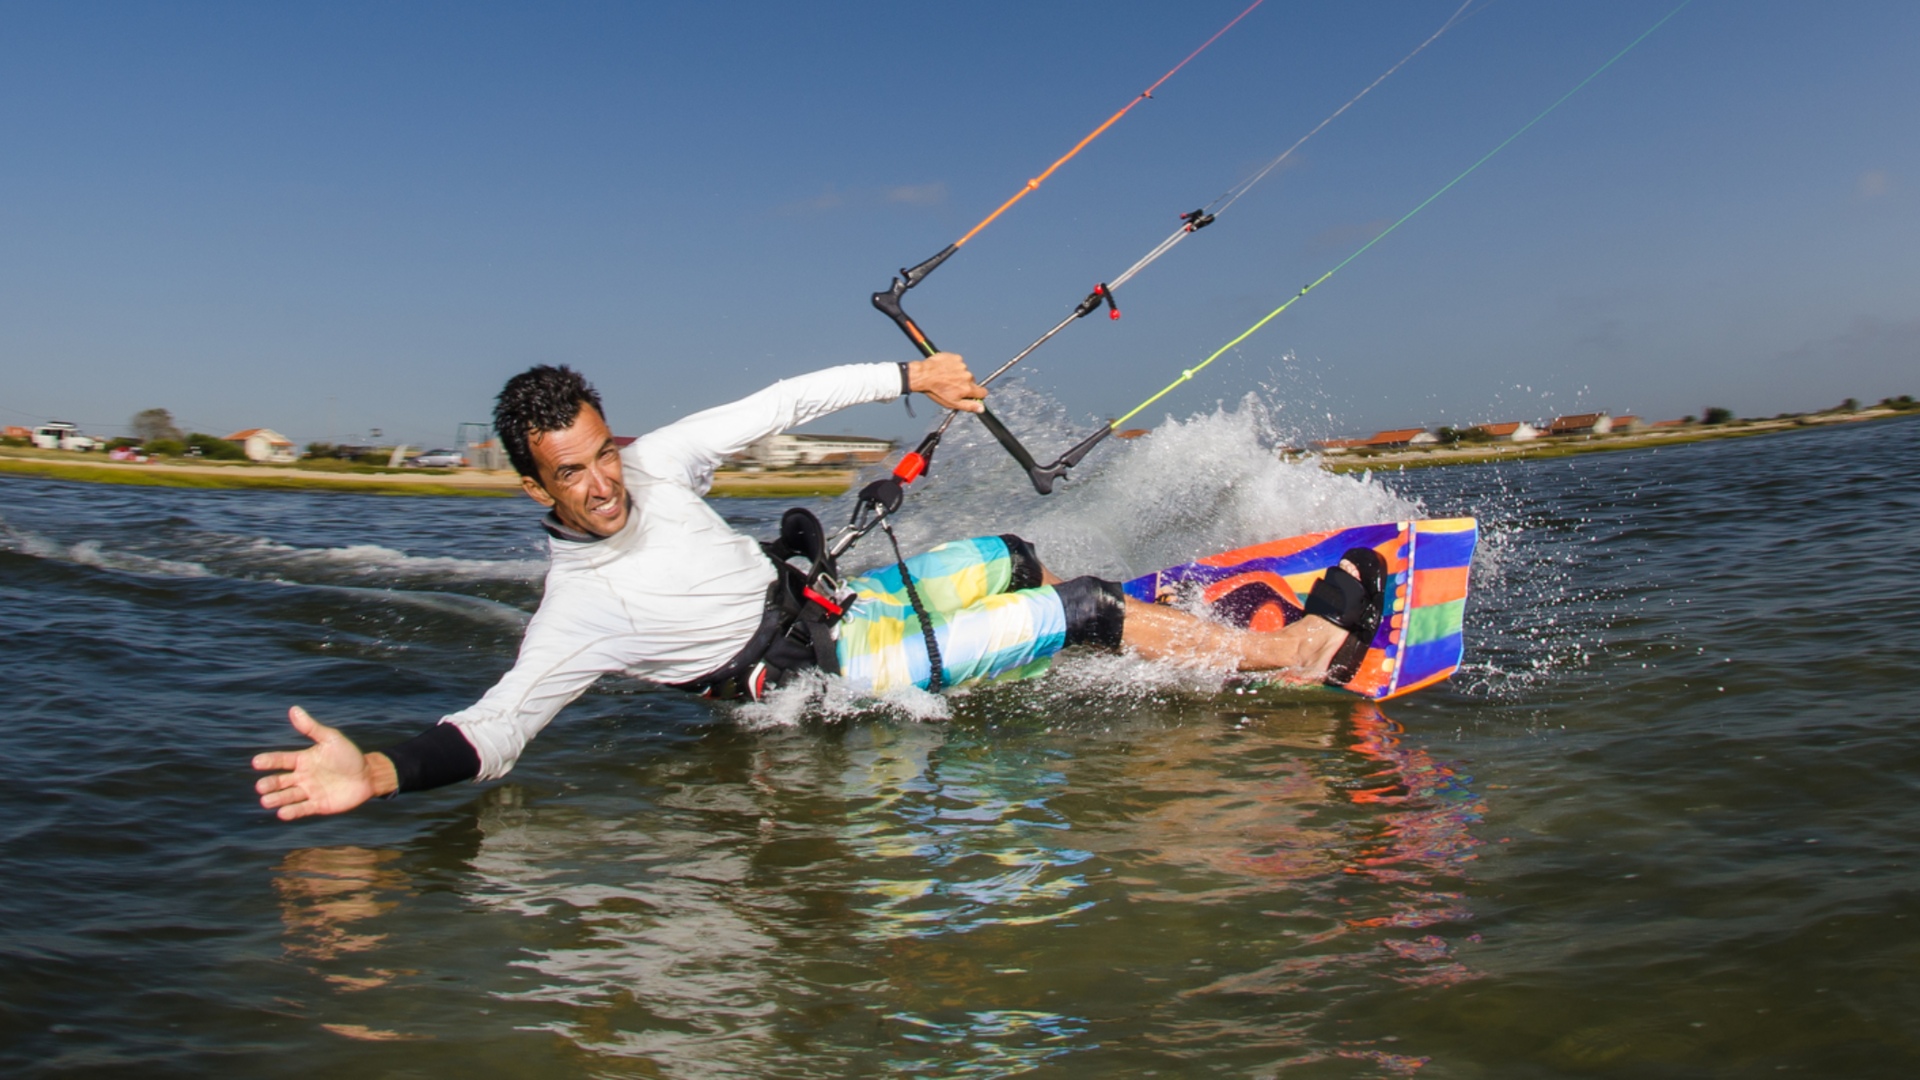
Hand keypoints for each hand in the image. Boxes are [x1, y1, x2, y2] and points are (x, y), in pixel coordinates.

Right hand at [253, 706, 396, 819]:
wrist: (369, 776)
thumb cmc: (349, 755)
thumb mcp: (331, 739)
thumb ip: (312, 727)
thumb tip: (293, 709)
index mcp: (303, 759)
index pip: (281, 760)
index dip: (269, 761)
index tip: (256, 762)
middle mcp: (302, 776)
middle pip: (281, 781)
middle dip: (270, 784)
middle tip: (261, 786)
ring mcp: (309, 791)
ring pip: (288, 796)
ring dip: (277, 799)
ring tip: (265, 801)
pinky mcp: (318, 805)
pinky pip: (303, 809)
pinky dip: (292, 811)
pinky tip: (282, 813)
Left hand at [908, 352, 987, 413]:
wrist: (924, 375)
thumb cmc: (935, 390)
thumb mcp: (952, 403)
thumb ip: (969, 406)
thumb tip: (981, 409)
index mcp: (968, 389)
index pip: (983, 392)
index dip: (977, 395)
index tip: (971, 394)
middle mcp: (968, 376)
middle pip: (972, 382)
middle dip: (964, 384)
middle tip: (951, 386)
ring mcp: (962, 366)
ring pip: (964, 372)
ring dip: (958, 374)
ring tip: (946, 377)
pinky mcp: (956, 358)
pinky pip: (959, 363)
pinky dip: (953, 365)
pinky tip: (945, 369)